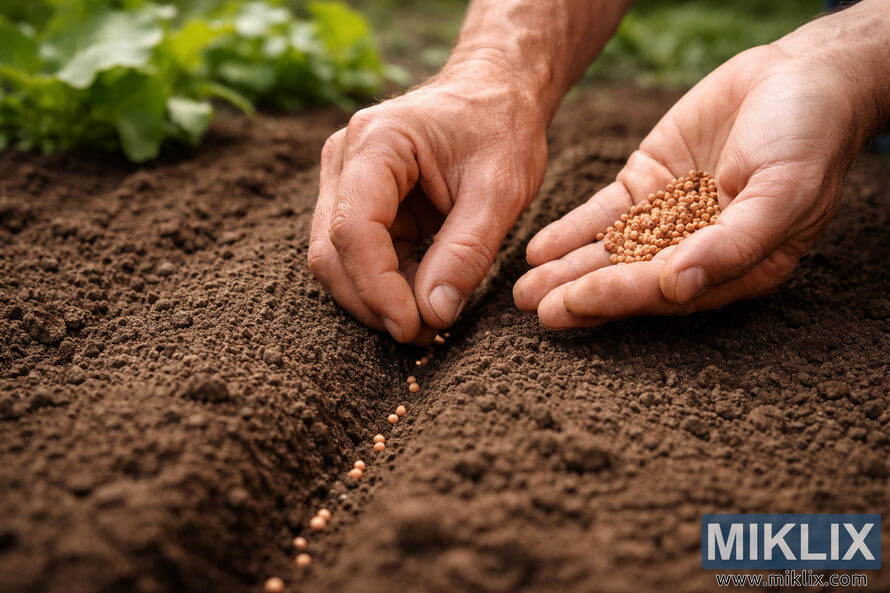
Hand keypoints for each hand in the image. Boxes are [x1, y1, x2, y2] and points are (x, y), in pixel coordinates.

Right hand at [309, 62, 547, 341]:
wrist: (496, 93)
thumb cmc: (503, 128)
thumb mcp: (501, 191)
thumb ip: (467, 253)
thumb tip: (433, 315)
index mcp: (377, 142)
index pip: (353, 229)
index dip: (378, 289)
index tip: (415, 328)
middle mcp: (345, 158)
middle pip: (331, 251)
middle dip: (373, 303)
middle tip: (425, 336)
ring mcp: (344, 180)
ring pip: (336, 259)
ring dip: (376, 300)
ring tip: (429, 322)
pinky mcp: (358, 201)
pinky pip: (357, 256)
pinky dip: (386, 286)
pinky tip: (422, 298)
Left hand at [515, 37, 881, 328]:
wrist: (797, 76)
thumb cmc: (806, 139)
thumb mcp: (782, 192)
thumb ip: (733, 243)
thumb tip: (680, 287)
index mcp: (734, 267)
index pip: (667, 291)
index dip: (620, 297)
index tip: (573, 303)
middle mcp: (695, 251)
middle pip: (630, 279)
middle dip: (582, 295)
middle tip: (535, 307)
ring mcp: (667, 219)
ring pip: (609, 251)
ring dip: (567, 270)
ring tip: (522, 290)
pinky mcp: (645, 186)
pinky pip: (603, 215)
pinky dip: (572, 231)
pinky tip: (539, 249)